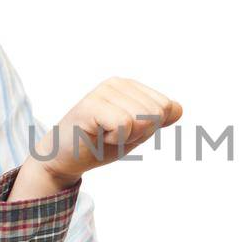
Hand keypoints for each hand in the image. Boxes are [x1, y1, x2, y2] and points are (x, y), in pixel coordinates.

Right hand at [11, 78, 181, 199]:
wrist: (63, 158)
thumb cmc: (99, 144)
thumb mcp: (137, 133)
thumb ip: (158, 119)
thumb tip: (177, 109)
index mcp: (130, 86)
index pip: (168, 107)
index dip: (150, 129)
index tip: (125, 131)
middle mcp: (117, 83)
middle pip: (157, 113)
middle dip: (139, 133)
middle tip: (111, 135)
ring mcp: (103, 91)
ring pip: (143, 119)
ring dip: (126, 137)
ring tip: (103, 134)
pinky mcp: (91, 105)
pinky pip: (125, 125)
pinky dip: (115, 139)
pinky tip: (97, 135)